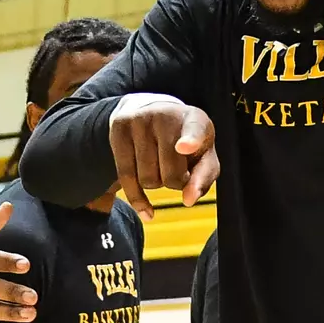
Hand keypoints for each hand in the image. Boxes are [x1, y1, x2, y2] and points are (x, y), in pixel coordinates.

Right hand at [109, 96, 218, 219]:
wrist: (152, 110)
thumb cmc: (185, 141)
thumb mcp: (203, 155)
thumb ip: (203, 178)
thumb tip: (188, 200)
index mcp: (195, 120)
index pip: (194, 131)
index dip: (190, 141)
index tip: (184, 147)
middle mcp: (166, 116)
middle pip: (171, 174)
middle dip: (175, 182)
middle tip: (176, 168)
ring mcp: (140, 121)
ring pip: (148, 180)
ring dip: (156, 184)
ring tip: (159, 166)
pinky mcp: (119, 130)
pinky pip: (126, 177)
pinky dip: (138, 200)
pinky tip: (147, 211)